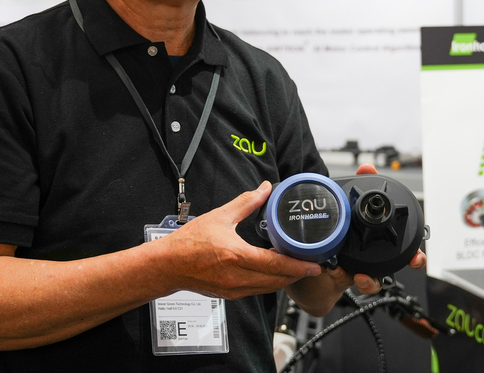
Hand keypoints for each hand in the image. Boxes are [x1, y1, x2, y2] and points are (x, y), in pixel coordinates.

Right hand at [156, 181, 321, 300]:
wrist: (168, 265)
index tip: (315, 265)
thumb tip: (264, 189)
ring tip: (296, 267)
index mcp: (237, 256)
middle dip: (298, 274)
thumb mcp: (220, 216)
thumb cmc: (188, 243)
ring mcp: (234, 289)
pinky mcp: (230, 294)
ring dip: (284, 279)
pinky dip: (270, 282)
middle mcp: (238, 277)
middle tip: (312, 265)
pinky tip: (273, 271)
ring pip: (269, 288)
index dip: (299, 266)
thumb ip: (246, 202)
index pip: (277, 265)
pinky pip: (257, 290)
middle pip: (278, 281)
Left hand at [334, 163, 427, 294]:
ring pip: (375, 281)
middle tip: (410, 262)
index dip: (416, 255)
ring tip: (361, 276)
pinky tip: (337, 270)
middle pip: (396, 266)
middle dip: (406, 265)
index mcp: (380, 239)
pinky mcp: (343, 275)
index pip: (406, 247)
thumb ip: (360, 185)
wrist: (316, 251)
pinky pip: (346, 280)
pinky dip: (342, 275)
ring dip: (371, 280)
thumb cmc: (339, 228)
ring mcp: (361, 268)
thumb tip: (367, 168)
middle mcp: (374, 256)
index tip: (417, 258)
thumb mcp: (350, 204)